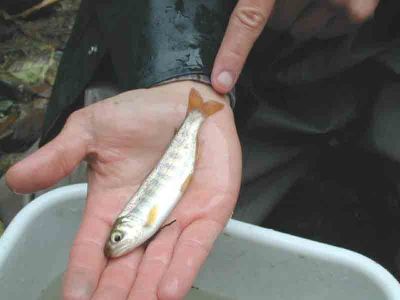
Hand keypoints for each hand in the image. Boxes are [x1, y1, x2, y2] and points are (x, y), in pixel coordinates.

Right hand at [6, 81, 241, 299]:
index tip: (74, 296)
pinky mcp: (207, 210)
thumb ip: (60, 156)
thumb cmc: (140, 113)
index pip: (94, 244)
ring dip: (146, 290)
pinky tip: (167, 292)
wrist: (186, 100)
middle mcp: (144, 216)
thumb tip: (16, 178)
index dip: (84, 270)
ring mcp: (177, 216)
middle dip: (115, 291)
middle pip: (127, 264)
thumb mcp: (92, 131)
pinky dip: (183, 266)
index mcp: (113, 203)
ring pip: (159, 262)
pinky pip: (195, 243)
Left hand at [211, 0, 379, 92]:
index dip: (233, 52)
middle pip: (277, 25)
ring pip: (301, 31)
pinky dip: (325, 20)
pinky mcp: (358, 11)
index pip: (249, 19)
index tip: (222, 82)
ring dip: (302, 16)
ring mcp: (336, 1)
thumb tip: (244, 18)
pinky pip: (326, 33)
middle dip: (279, 11)